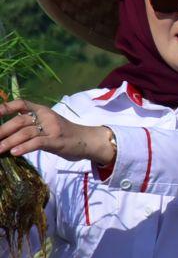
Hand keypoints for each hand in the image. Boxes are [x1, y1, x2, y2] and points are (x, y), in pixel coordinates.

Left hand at [0, 99, 114, 166]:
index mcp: (42, 110)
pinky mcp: (57, 141)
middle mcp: (46, 116)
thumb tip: (6, 132)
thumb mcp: (47, 124)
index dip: (6, 107)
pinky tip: (14, 153)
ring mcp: (52, 128)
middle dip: (2, 130)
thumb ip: (30, 124)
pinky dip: (24, 147)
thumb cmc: (64, 134)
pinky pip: (37, 143)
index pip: (21, 104)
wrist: (88, 140)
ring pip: (26, 133)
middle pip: (20, 121)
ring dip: (9, 142)